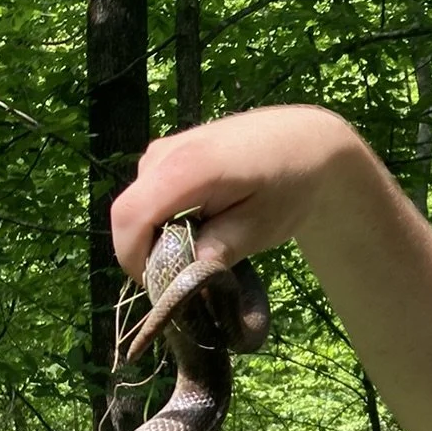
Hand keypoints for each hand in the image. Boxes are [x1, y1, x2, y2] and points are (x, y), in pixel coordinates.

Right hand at [111, 104, 354, 284]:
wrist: (304, 142)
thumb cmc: (289, 185)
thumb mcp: (262, 226)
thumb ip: (221, 249)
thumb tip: (188, 278)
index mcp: (187, 167)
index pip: (130, 216)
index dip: (134, 258)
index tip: (163, 288)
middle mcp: (163, 153)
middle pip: (127, 214)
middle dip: (147, 252)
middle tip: (188, 275)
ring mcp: (161, 150)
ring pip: (137, 207)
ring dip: (158, 236)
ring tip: (203, 246)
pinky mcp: (166, 153)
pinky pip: (149, 196)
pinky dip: (164, 219)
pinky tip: (201, 224)